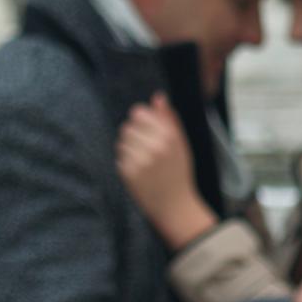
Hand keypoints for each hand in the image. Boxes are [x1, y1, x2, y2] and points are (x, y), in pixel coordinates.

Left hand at [116, 93, 215, 249]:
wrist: (175, 204)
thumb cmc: (178, 171)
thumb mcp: (181, 143)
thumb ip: (169, 118)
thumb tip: (158, 96)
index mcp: (169, 136)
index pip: (139, 113)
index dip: (140, 119)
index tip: (146, 129)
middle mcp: (155, 146)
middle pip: (127, 126)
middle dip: (134, 134)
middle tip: (146, 148)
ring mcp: (141, 160)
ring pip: (122, 142)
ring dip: (129, 148)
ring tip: (143, 160)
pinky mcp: (129, 173)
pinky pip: (120, 157)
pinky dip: (128, 162)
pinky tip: (140, 171)